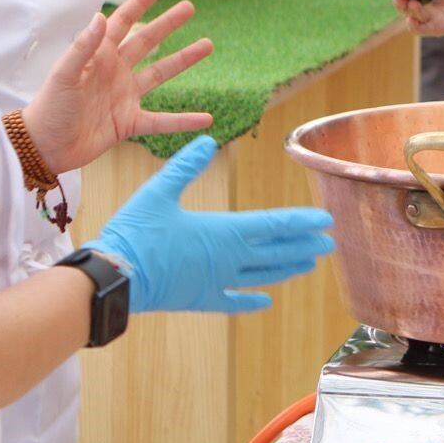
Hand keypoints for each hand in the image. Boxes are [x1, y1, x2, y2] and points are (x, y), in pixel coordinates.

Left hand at [22, 0, 213, 171]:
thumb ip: (83, 47)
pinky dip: (183, 121)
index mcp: (99, 57)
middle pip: (147, 42)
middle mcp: (115, 72)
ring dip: (183, 60)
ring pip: (160, 74)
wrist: (44, 147)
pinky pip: (161, 121)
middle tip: (189, 8)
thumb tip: (101, 17)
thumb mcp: (63, 75)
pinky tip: (206, 118)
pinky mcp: (128, 123)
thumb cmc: (48, 108)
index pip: (123, 23)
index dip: (140, 4)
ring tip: (207, 45)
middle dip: (168, 24)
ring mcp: (124, 97)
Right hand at [93, 135, 335, 313]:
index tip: (326, 220)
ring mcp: (217, 283)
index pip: (273, 224)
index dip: (301, 221)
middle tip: (330, 242)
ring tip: (309, 264)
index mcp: (223, 231)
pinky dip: (252, 302)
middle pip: (276, 252)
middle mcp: (228, 260)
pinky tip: (267, 302)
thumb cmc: (134, 232)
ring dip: (288, 269)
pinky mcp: (201, 300)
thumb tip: (206, 140)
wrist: (113, 278)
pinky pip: (234, 302)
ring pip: (263, 277)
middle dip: (304, 245)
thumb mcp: (158, 191)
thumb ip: (185, 166)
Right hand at [385, 0, 443, 36]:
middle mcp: (416, 1)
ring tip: (413, 4)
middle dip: (396, 0)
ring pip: (408, 16)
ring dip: (407, 11)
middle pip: (399, 3)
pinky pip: (420, 28)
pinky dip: (414, 25)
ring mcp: (425, 14)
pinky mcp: (435, 26)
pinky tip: (413, 19)